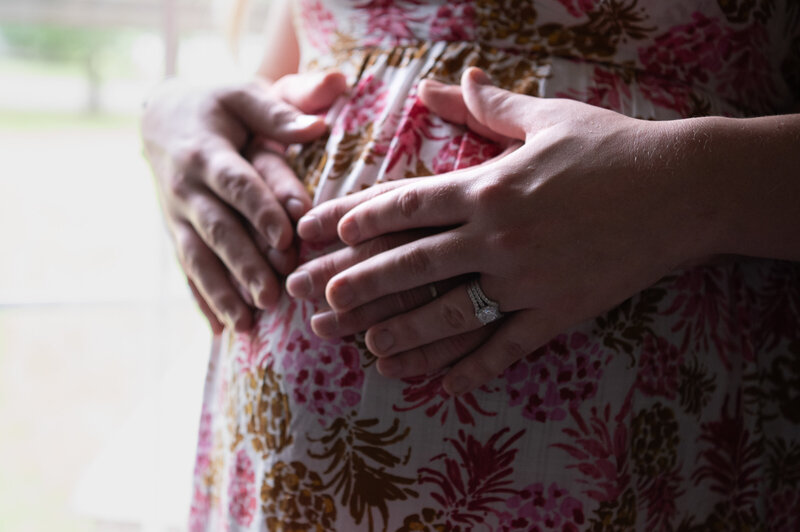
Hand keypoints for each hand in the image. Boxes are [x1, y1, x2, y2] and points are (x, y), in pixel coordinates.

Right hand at [142, 70, 346, 332]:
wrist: (161, 118)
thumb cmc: (218, 106)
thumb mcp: (244, 95)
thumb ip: (281, 111)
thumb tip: (318, 126)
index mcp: (206, 151)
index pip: (236, 184)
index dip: (260, 210)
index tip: (286, 238)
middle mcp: (186, 188)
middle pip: (217, 230)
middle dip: (244, 264)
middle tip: (272, 295)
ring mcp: (177, 215)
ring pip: (197, 258)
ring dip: (221, 292)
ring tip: (246, 324)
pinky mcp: (177, 234)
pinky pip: (187, 271)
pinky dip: (202, 300)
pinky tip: (220, 330)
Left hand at [291, 68, 716, 393]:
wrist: (683, 190)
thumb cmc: (612, 147)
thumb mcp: (547, 119)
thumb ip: (489, 108)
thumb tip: (450, 81)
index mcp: (490, 186)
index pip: (407, 205)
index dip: (359, 219)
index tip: (323, 232)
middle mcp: (498, 236)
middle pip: (412, 263)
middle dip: (359, 282)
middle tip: (320, 299)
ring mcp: (526, 281)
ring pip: (449, 314)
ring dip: (402, 333)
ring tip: (367, 349)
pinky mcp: (558, 313)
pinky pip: (506, 349)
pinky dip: (473, 370)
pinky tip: (442, 386)